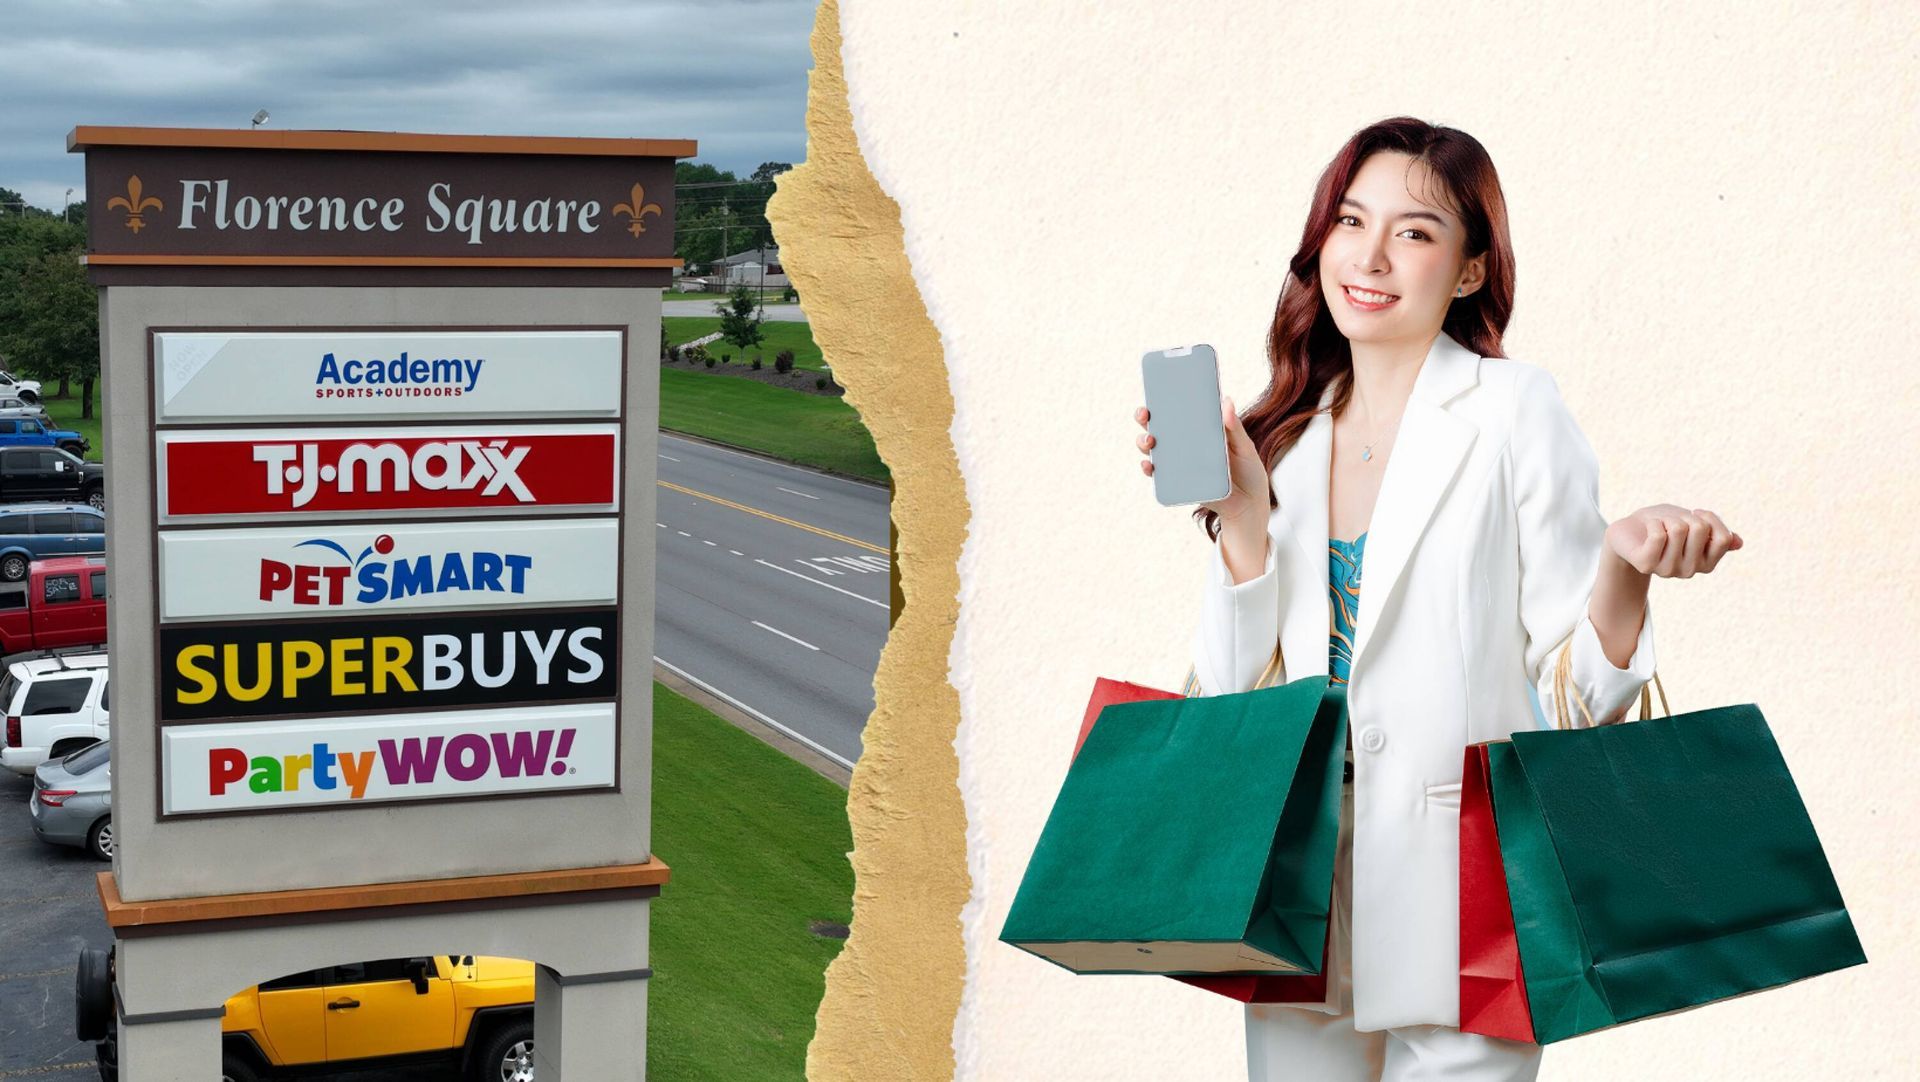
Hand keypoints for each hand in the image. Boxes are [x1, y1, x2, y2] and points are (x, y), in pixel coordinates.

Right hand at [1134, 395, 1272, 524]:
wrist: (1249, 506)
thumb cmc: (1249, 472)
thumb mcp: (1245, 447)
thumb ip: (1234, 427)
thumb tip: (1227, 400)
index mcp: (1200, 432)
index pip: (1177, 412)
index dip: (1162, 401)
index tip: (1154, 391)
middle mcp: (1185, 446)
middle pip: (1158, 428)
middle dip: (1144, 418)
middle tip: (1145, 414)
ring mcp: (1180, 465)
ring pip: (1153, 450)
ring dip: (1143, 442)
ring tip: (1149, 441)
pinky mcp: (1178, 484)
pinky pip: (1158, 475)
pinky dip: (1149, 468)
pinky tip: (1149, 464)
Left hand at [1605, 504, 1743, 577]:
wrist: (1629, 531)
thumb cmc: (1664, 525)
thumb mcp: (1694, 523)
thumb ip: (1716, 534)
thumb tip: (1738, 543)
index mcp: (1707, 563)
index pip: (1723, 538)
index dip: (1710, 518)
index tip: (1696, 515)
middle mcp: (1689, 571)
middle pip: (1700, 528)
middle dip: (1684, 516)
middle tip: (1671, 523)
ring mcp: (1667, 570)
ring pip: (1678, 528)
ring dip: (1666, 519)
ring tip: (1658, 527)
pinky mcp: (1646, 565)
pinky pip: (1658, 534)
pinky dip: (1653, 522)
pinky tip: (1648, 529)